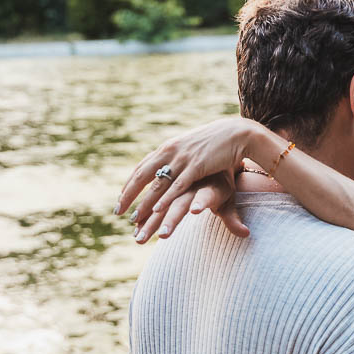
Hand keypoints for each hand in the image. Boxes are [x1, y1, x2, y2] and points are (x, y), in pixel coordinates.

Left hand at [115, 117, 254, 237]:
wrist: (236, 133)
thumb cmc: (215, 142)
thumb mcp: (190, 147)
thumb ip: (177, 157)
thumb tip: (166, 164)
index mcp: (168, 147)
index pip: (142, 167)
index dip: (130, 184)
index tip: (120, 199)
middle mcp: (170, 151)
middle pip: (143, 176)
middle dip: (129, 196)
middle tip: (117, 212)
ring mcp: (183, 159)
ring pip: (158, 185)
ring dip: (145, 204)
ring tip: (134, 219)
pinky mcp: (197, 166)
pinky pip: (178, 185)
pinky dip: (166, 198)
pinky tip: (157, 210)